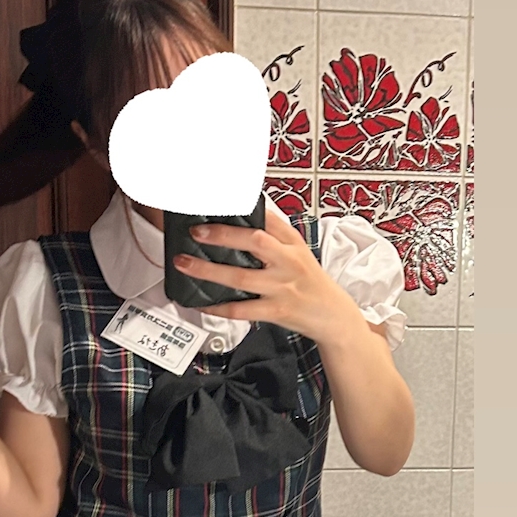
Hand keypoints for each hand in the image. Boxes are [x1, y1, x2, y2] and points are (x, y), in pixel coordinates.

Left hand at [172, 200, 359, 345]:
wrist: (332, 315)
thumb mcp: (299, 250)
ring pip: (239, 277)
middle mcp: (287, 261)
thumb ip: (274, 234)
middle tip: (196, 231)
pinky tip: (200, 302)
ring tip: (184, 264)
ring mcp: (281, 287)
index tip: (217, 201)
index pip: (267, 217)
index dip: (242, 208)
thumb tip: (243, 216)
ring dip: (207, 270)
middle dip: (222, 235)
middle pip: (254, 241)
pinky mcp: (275, 310)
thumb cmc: (310, 281)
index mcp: (292, 242)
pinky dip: (216, 307)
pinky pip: (240, 309)